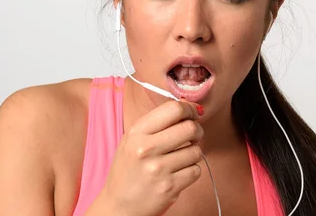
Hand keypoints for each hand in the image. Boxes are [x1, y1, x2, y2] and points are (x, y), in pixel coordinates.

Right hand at [89, 100, 203, 215]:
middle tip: (193, 135)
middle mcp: (146, 149)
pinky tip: (178, 173)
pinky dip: (191, 171)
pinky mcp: (170, 187)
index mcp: (137, 133)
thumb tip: (189, 109)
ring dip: (193, 153)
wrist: (118, 206)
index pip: (174, 109)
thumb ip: (157, 123)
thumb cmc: (128, 170)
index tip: (193, 113)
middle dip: (197, 130)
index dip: (189, 109)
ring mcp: (159, 169)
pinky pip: (196, 170)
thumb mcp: (132, 140)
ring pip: (196, 150)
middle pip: (190, 127)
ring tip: (180, 158)